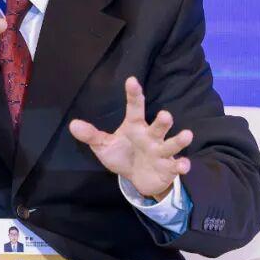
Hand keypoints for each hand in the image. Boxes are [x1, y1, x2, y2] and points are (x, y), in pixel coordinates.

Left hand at [68, 76, 192, 199]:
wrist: (139, 178)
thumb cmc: (122, 156)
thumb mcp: (104, 146)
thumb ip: (91, 135)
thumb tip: (72, 125)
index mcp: (135, 127)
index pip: (134, 108)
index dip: (133, 94)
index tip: (131, 80)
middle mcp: (151, 136)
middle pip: (158, 126)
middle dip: (163, 121)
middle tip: (165, 115)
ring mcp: (161, 151)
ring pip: (172, 144)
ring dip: (179, 140)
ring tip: (187, 135)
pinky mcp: (168, 167)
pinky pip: (176, 165)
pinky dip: (182, 166)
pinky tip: (183, 166)